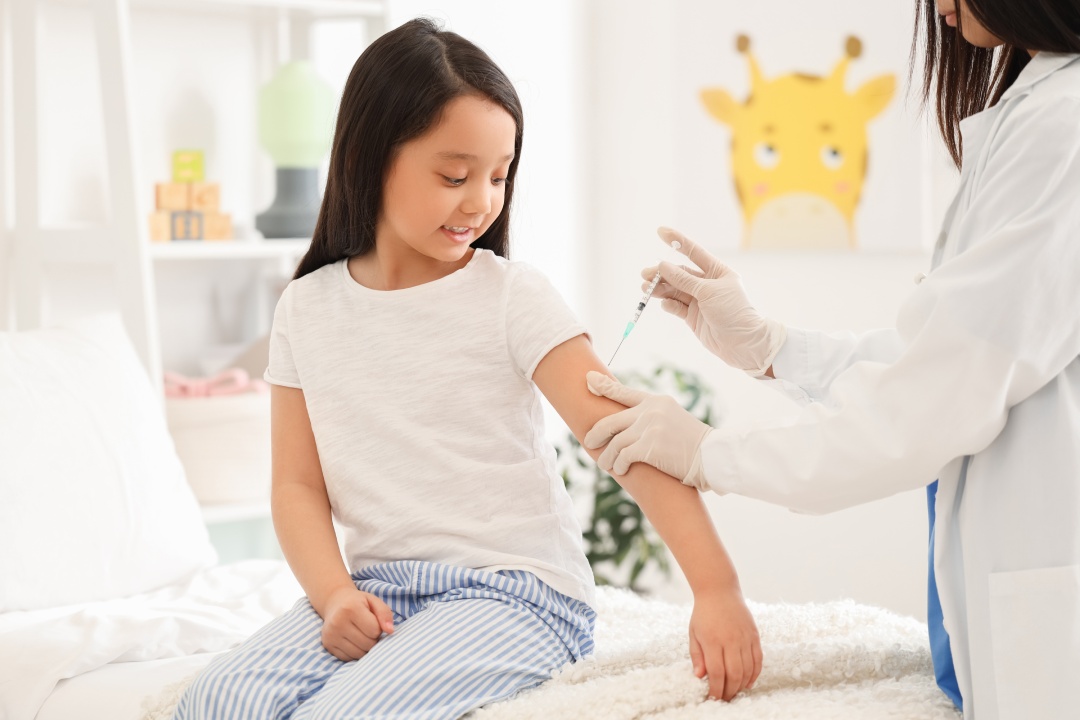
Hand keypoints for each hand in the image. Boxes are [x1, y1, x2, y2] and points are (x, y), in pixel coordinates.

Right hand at [318, 585, 395, 661]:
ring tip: (362, 635)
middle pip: (368, 644)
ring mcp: (331, 635)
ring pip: (359, 654)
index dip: (378, 628)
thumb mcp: (374, 601)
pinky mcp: (327, 645)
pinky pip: (348, 658)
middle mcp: (337, 622)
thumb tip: (390, 631)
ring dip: (365, 648)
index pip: (374, 630)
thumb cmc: (359, 603)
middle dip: (373, 639)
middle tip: (368, 630)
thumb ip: (385, 614)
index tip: (374, 622)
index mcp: (350, 608)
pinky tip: (353, 641)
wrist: (335, 603)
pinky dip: (355, 652)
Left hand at [583, 371, 710, 487]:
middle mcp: (651, 411)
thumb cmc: (693, 443)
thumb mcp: (673, 419)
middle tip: (589, 443)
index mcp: (657, 401)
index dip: (604, 386)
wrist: (713, 456)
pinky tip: (620, 470)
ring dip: (607, 457)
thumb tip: (625, 428)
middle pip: (611, 421)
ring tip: (605, 465)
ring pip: (615, 442)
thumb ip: (651, 417)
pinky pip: (623, 456)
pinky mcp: (650, 447)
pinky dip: (619, 465)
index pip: (624, 392)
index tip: (588, 379)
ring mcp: (650, 428)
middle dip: (596, 433)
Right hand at [644, 227, 784, 376]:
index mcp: (717, 271)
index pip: (694, 252)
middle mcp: (707, 284)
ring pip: (675, 290)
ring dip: (660, 289)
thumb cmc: (733, 312)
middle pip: (679, 274)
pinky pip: (676, 306)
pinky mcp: (693, 317)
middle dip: (662, 273)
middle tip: (645, 275)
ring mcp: (699, 301)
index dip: (677, 241)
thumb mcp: (708, 291)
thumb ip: (684, 280)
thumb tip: (663, 265)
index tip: (660, 231)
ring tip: (646, 289)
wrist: (743, 343)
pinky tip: (664, 303)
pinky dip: (668, 304)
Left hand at [689, 587, 762, 701]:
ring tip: (735, 692)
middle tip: (725, 699)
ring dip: (742, 685)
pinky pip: (758, 659)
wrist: (719, 591)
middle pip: (734, 674)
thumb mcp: (694, 634)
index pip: (716, 672)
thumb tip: (700, 677)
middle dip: (730, 691)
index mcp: (712, 640)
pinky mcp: (754, 635)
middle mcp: (730, 640)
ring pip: (748, 669)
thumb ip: (697, 656)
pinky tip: (749, 682)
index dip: (716, 689)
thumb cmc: (703, 614)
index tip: (713, 698)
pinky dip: (755, 674)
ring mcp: (745, 637)